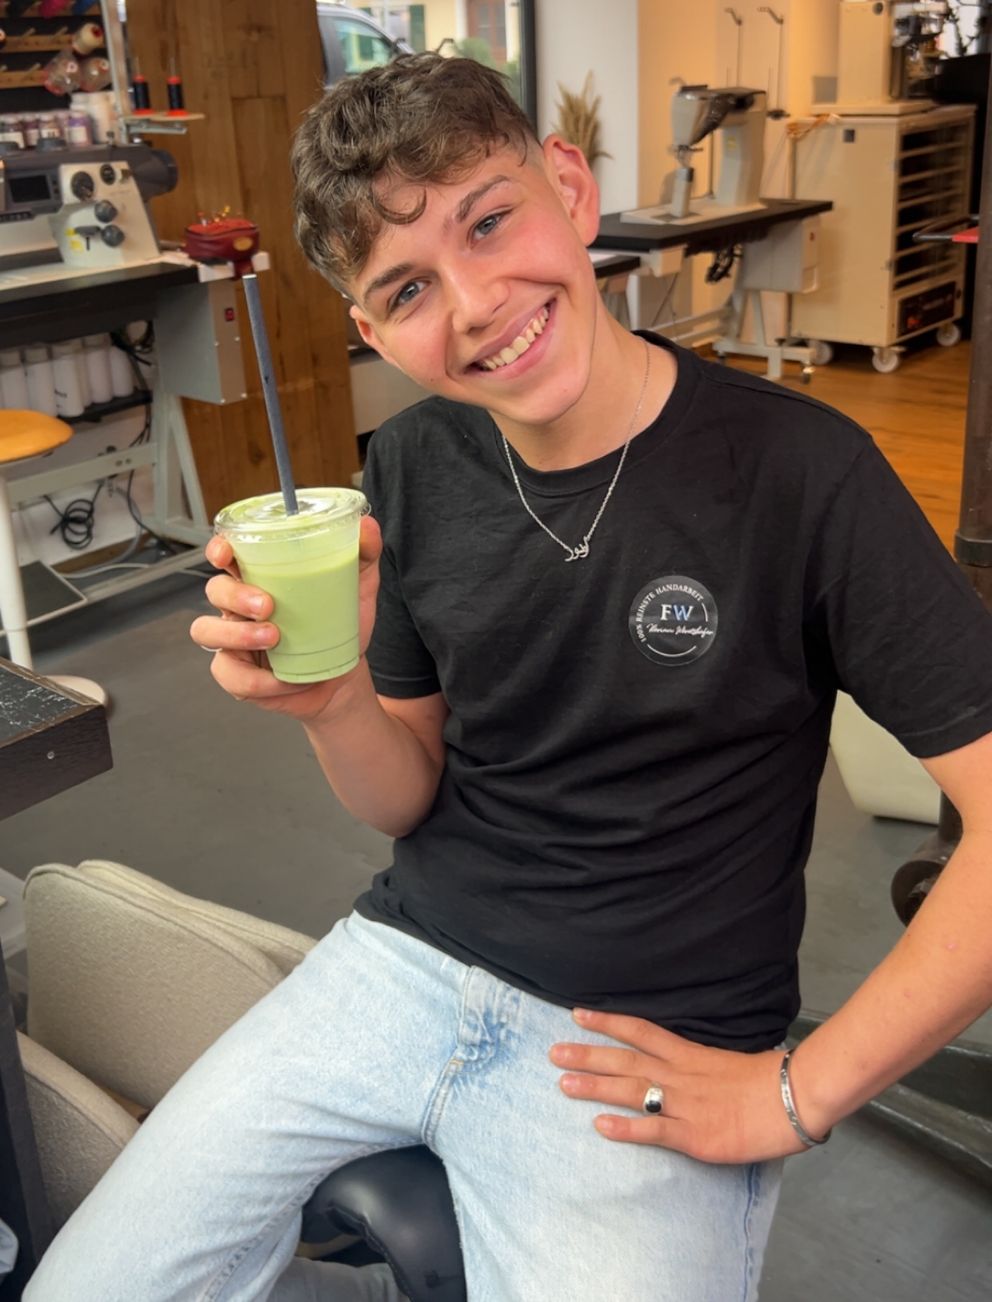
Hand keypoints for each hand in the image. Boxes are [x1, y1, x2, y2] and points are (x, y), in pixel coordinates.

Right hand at [188, 515, 382, 721]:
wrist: (343, 678)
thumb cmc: (339, 628)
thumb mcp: (357, 588)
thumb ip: (363, 555)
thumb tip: (367, 525)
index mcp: (260, 578)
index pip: (226, 555)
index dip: (219, 549)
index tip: (226, 553)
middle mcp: (239, 607)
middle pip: (215, 589)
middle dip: (235, 595)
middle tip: (268, 605)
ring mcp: (234, 640)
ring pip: (207, 631)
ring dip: (237, 635)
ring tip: (274, 638)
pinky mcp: (238, 674)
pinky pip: (229, 675)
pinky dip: (257, 680)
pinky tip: (281, 678)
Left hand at [549, 1008, 811, 1164]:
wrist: (794, 1098)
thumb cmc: (766, 1080)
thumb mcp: (725, 1061)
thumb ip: (698, 1063)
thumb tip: (678, 1063)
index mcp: (688, 1053)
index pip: (639, 1031)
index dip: (608, 1022)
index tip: (577, 1014)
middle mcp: (679, 1074)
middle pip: (625, 1060)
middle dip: (588, 1055)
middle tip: (553, 1052)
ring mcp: (685, 1104)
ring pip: (632, 1091)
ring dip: (596, 1087)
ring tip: (563, 1083)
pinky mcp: (695, 1136)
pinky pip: (655, 1130)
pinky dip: (627, 1128)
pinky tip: (600, 1127)